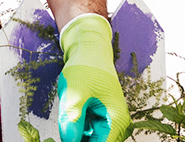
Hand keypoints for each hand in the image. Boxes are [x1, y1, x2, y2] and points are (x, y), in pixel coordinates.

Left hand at [55, 14, 130, 141]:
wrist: (90, 51)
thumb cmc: (85, 68)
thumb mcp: (74, 94)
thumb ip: (72, 120)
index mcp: (116, 121)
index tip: (67, 139)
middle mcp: (117, 125)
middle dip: (78, 139)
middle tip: (66, 125)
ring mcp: (110, 124)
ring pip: (90, 140)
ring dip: (77, 135)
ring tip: (69, 116)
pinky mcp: (102, 121)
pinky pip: (88, 135)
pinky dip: (77, 131)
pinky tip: (71, 118)